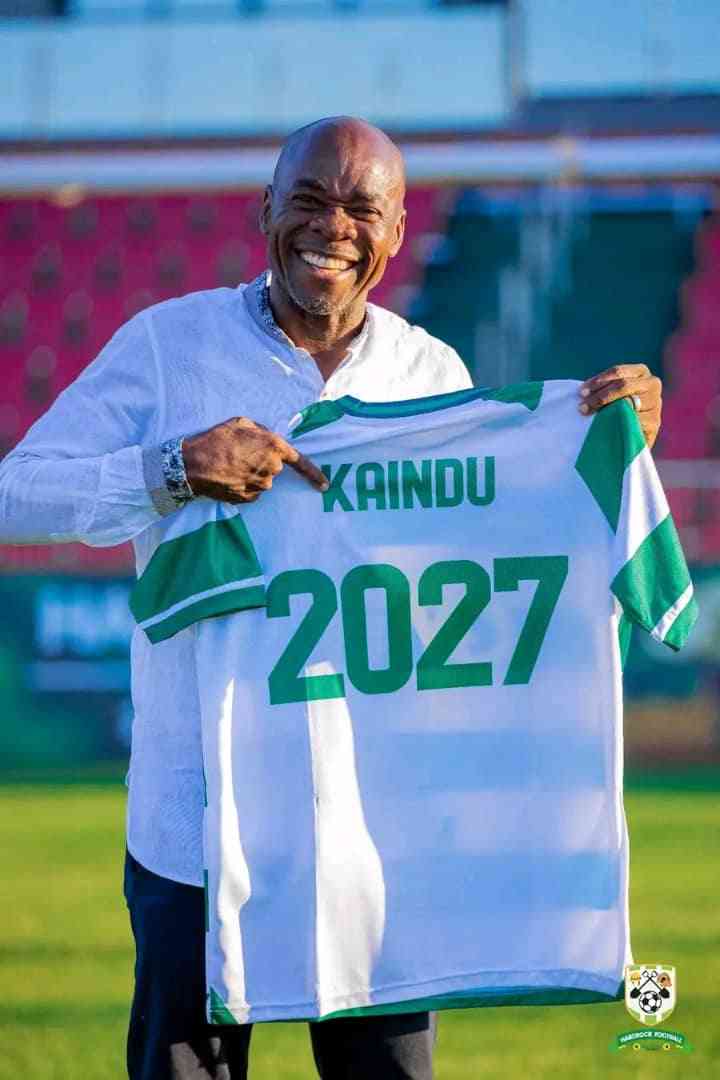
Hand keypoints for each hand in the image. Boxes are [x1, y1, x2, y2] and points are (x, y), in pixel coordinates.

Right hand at [181, 417, 327, 503]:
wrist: (193, 464)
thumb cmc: (217, 440)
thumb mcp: (241, 423)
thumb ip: (261, 431)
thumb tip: (267, 438)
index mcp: (274, 447)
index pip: (300, 462)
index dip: (314, 474)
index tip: (325, 485)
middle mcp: (271, 469)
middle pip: (275, 468)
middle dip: (263, 461)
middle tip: (241, 454)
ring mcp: (260, 485)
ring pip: (263, 480)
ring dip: (252, 473)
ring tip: (231, 465)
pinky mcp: (248, 498)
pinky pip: (252, 492)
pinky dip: (244, 485)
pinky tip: (229, 477)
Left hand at [578, 364, 661, 449]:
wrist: (636, 433)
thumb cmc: (620, 407)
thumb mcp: (614, 393)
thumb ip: (604, 388)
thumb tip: (582, 392)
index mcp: (641, 372)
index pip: (618, 372)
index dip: (598, 381)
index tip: (582, 392)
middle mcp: (652, 384)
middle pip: (623, 386)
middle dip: (599, 397)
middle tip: (582, 408)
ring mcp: (656, 403)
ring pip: (627, 403)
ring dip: (604, 411)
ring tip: (590, 417)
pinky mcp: (655, 422)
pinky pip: (632, 421)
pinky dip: (617, 423)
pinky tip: (604, 427)